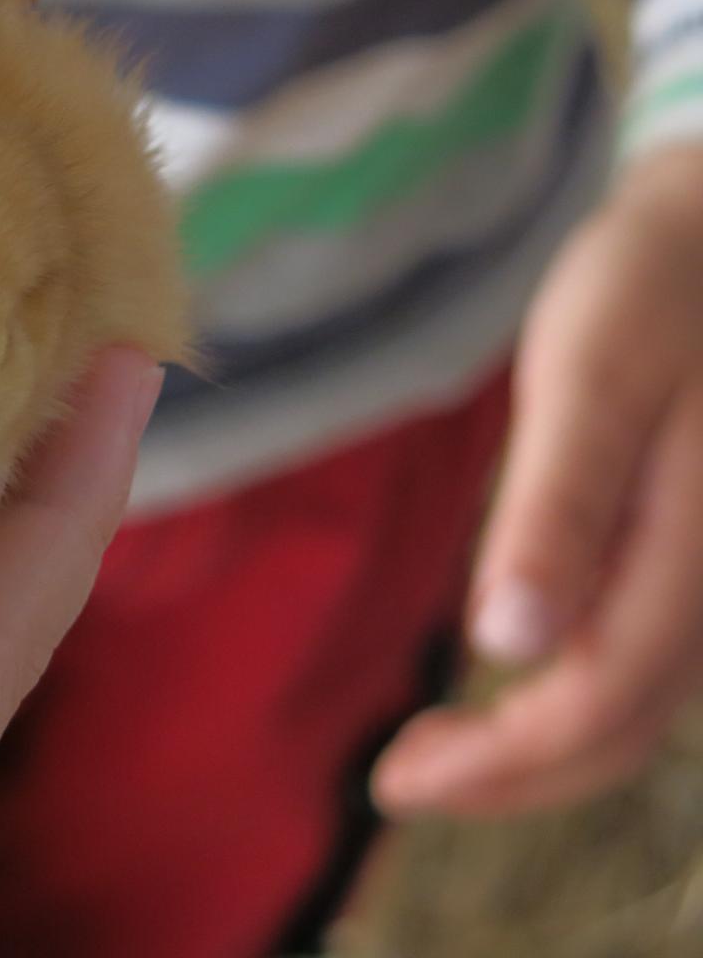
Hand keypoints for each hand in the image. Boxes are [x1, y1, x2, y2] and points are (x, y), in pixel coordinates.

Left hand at [375, 144, 702, 815]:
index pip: (603, 710)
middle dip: (513, 775)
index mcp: (699, 547)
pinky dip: (576, 689)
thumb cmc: (653, 284)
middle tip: (400, 781)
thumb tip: (507, 645)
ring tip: (438, 745)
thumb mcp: (590, 377)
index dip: (502, 770)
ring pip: (643, 702)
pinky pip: (650, 653)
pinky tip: (512, 672)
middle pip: (627, 730)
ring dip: (543, 743)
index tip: (396, 785)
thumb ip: (560, 509)